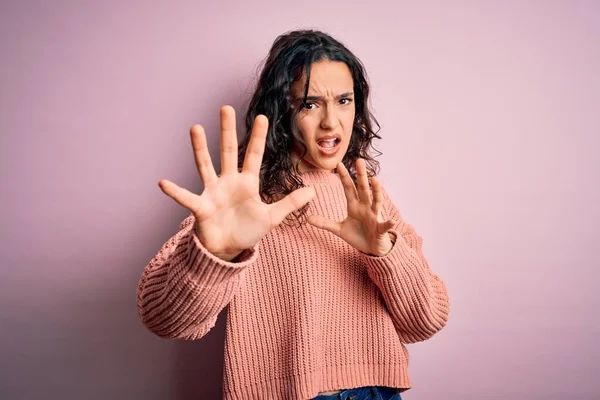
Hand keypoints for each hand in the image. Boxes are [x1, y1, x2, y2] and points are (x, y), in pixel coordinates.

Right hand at [158, 105, 315, 260]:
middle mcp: (228, 182)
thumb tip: (313, 191)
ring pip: (206, 165)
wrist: (228, 249)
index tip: (262, 117)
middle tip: (226, 107)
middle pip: (228, 151)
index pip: (254, 155)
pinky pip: (186, 198)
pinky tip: (162, 182)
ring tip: (195, 128)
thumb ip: (290, 203)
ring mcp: (213, 192)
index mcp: (247, 183)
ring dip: (200, 148)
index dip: (259, 137)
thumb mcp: (272, 217)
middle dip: (227, 130)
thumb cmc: (248, 231)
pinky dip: (175, 192)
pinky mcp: (201, 207)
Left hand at [307, 159, 395, 255]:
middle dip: (361, 175)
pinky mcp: (381, 229)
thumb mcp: (339, 229)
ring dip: (376, 191)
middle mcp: (365, 207)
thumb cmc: (358, 236)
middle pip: (363, 189)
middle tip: (359, 161)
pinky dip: (388, 223)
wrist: (372, 249)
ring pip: (376, 201)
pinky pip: (385, 225)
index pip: (349, 188)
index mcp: (354, 206)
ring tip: (374, 180)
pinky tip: (391, 221)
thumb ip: (325, 223)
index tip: (338, 164)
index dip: (344, 177)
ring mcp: (374, 217)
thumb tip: (308, 219)